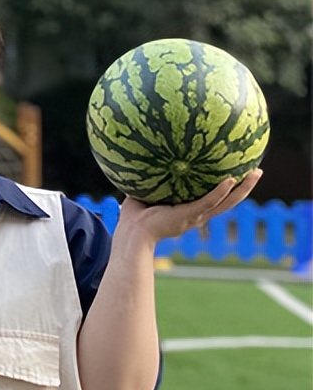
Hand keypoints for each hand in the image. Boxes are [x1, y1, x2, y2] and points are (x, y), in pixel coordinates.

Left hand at [118, 169, 262, 242]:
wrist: (132, 233)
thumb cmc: (135, 216)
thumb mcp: (149, 191)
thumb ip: (155, 178)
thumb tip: (151, 156)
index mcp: (191, 211)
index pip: (216, 199)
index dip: (229, 188)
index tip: (239, 174)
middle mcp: (198, 215)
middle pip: (229, 200)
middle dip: (245, 187)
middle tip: (258, 171)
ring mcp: (195, 216)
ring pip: (226, 202)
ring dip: (243, 189)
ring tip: (255, 174)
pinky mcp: (189, 216)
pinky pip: (209, 202)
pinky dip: (220, 192)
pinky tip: (230, 180)